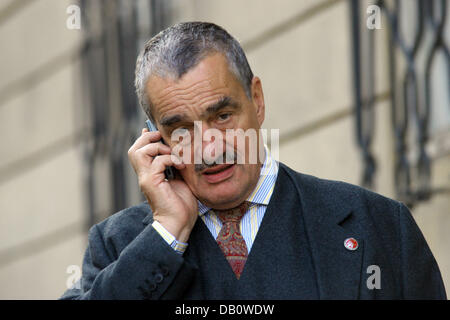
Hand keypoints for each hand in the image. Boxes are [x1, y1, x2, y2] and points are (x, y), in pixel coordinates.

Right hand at [128, 128, 197, 242]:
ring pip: (139, 152)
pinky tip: (181, 166)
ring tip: (173, 155)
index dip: (146, 138)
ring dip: (158, 148)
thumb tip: (176, 151)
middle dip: (149, 139)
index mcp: (149, 173)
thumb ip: (174, 164)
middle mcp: (144, 175)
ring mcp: (146, 179)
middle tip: (166, 142)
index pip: (139, 150)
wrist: (180, 222)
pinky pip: (156, 162)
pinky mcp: (151, 183)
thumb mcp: (179, 178)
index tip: (159, 133)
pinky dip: (169, 159)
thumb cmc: (182, 204)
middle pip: (134, 149)